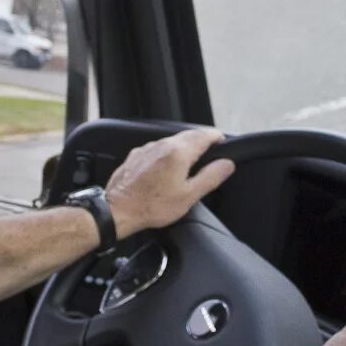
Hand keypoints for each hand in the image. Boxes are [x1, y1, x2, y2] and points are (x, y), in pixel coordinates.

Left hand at [104, 129, 235, 238]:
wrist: (118, 210)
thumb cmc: (153, 206)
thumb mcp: (189, 196)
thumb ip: (210, 177)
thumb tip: (227, 164)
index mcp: (179, 152)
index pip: (204, 135)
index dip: (216, 137)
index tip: (223, 142)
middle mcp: (162, 144)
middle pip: (188, 135)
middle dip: (202, 140)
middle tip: (211, 150)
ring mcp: (147, 148)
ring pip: (172, 140)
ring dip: (184, 146)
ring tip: (192, 159)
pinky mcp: (136, 155)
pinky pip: (157, 148)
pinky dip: (168, 153)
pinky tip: (167, 167)